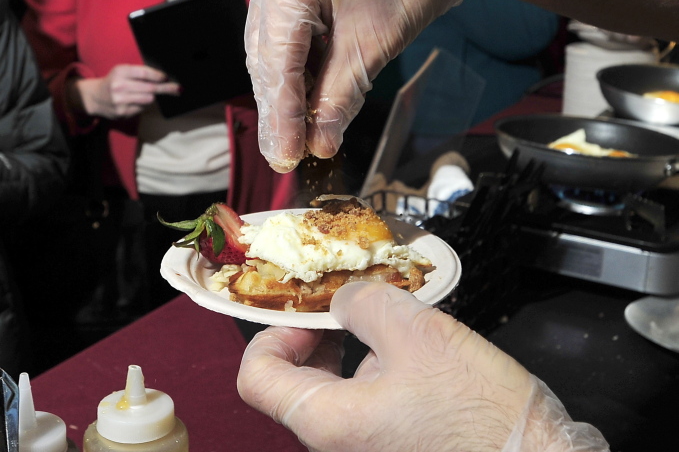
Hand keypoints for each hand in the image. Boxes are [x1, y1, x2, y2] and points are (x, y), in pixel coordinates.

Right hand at [73, 64, 179, 118]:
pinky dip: (142, 104)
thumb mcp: (122, 71)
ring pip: (147, 99)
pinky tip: (134, 101)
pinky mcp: (122, 112)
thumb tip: (163, 78)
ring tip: (146, 93)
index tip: (166, 78)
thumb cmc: (113, 81)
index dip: (157, 76)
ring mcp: (120, 101)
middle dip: (166, 89)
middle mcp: (119, 86)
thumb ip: (138, 73)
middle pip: (149, 88)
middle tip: (178, 89)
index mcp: (120, 72)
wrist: (95, 97)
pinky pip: (141, 108)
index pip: (143, 73)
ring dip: (151, 96)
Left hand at [237, 282, 608, 451]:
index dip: (271, 333)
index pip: (256, 377)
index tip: (305, 310)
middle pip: (292, 385)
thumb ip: (363, 304)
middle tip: (346, 308)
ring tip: (389, 327)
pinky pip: (365, 412)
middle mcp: (338, 447)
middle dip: (315, 337)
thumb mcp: (417, 332)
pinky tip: (412, 358)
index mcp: (328, 422)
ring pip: (333, 395)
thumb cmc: (482, 415)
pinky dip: (374, 376)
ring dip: (350, 354)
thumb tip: (343, 300)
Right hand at [244, 0, 482, 171]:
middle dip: (279, 108)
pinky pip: (280, 28)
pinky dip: (294, 64)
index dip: (282, 114)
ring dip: (284, 90)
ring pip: (269, 44)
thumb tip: (319, 142)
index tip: (287, 155)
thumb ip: (340, 95)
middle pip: (266, 53)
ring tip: (295, 136)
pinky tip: (302, 100)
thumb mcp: (375, 42)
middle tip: (286, 155)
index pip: (277, 58)